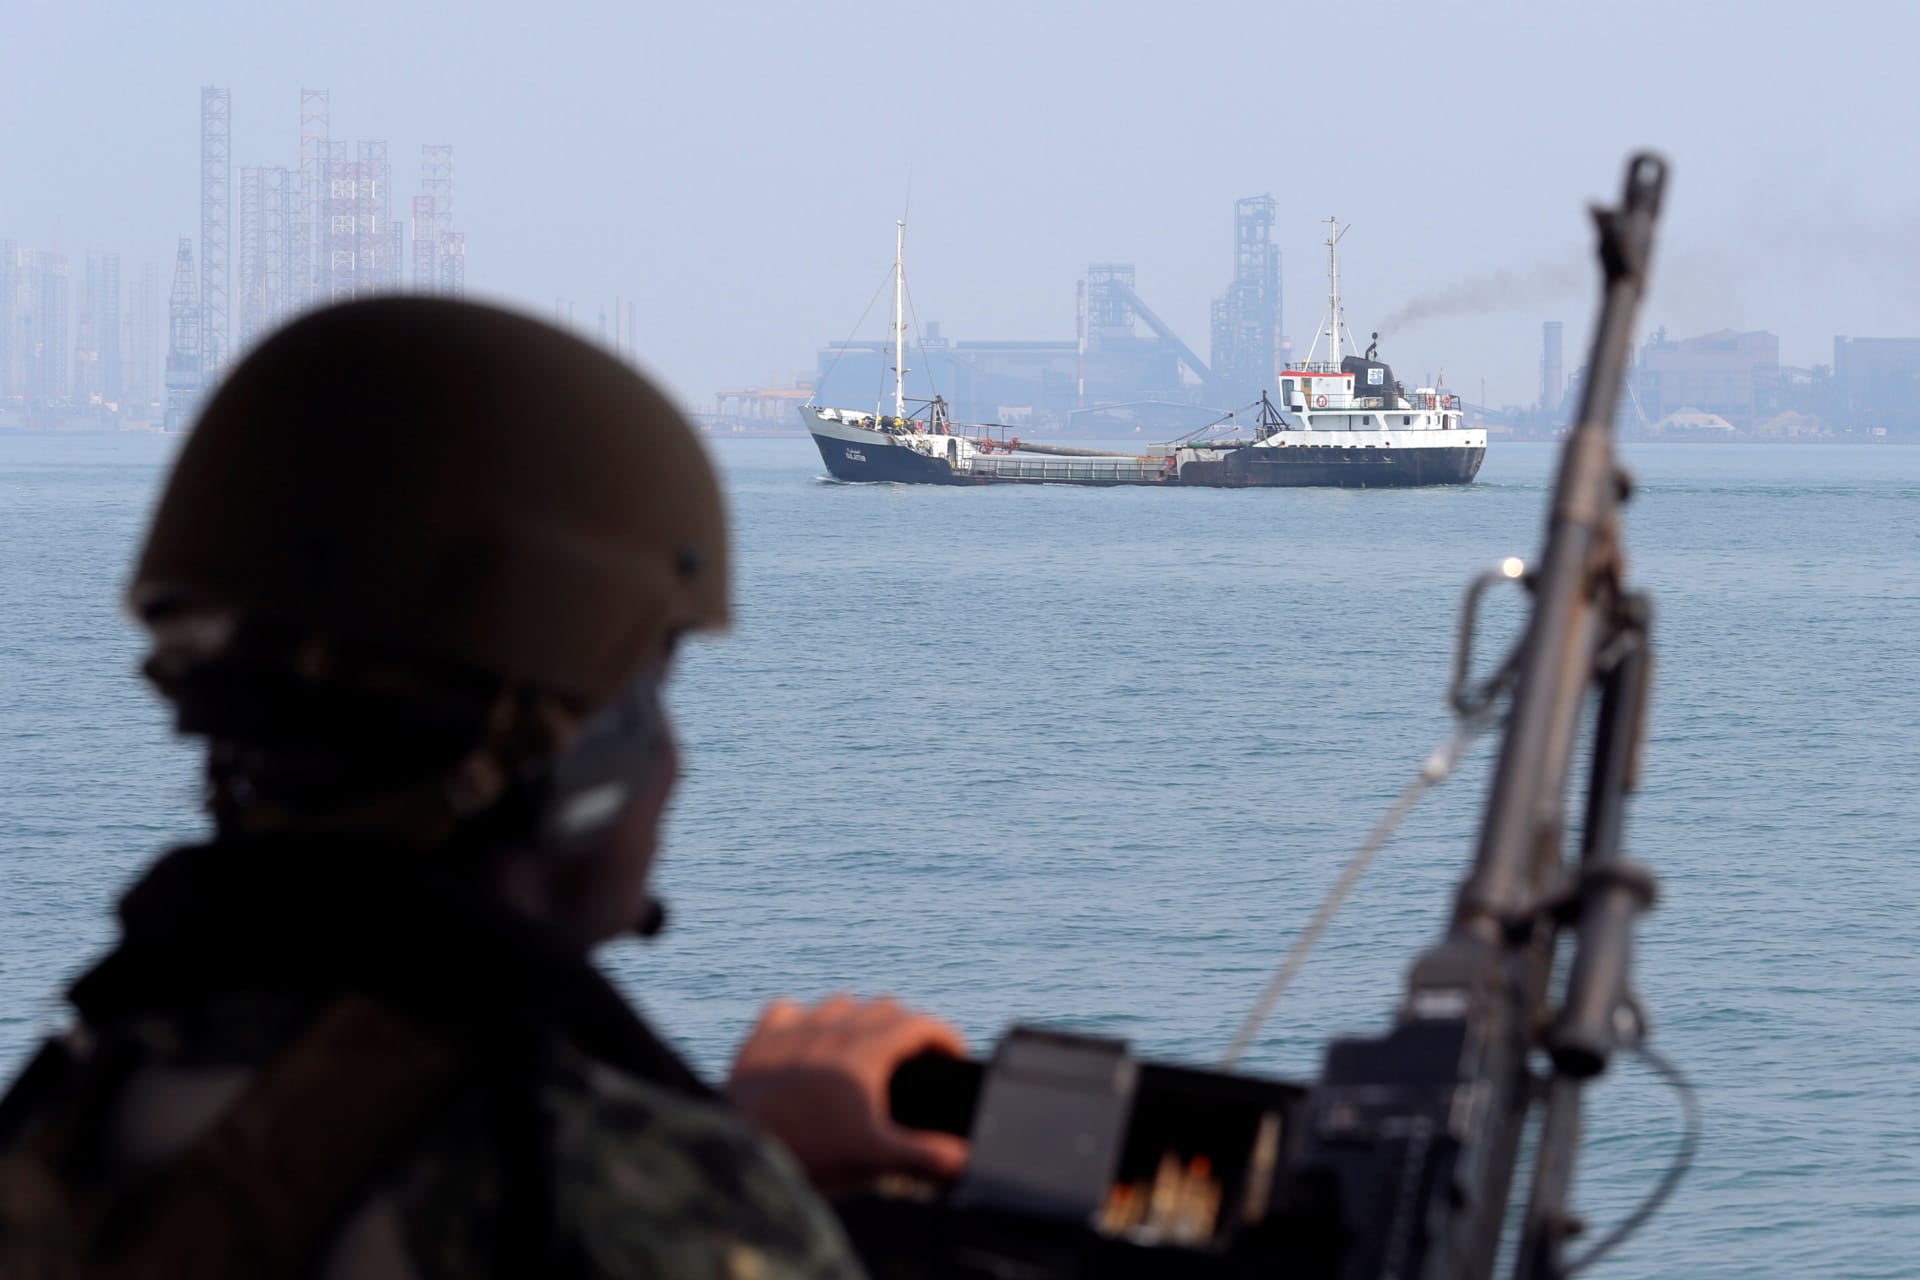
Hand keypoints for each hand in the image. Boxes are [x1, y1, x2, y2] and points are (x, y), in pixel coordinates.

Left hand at [726, 995, 969, 1195]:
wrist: (740, 1148)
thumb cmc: (809, 1152)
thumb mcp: (874, 1158)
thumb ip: (925, 1157)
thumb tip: (965, 1160)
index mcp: (868, 1051)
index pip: (920, 1024)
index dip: (945, 1036)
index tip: (954, 1055)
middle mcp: (834, 1028)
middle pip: (884, 1007)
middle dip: (906, 1027)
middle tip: (915, 1059)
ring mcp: (795, 1029)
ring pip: (839, 1003)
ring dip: (858, 1018)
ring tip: (864, 1047)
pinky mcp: (761, 1039)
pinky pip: (787, 1010)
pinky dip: (804, 1020)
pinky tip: (806, 1040)